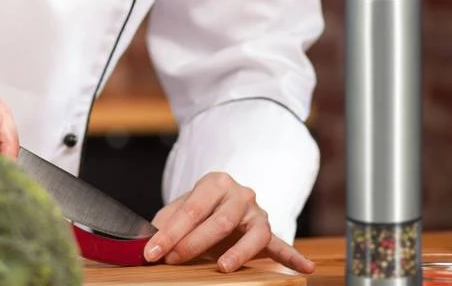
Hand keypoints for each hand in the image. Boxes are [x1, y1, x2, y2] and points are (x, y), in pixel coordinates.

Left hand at [144, 172, 315, 273]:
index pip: (192, 208)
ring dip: (237, 252)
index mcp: (214, 182)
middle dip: (193, 243)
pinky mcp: (268, 231)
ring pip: (251, 233)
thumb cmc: (200, 209)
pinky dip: (293, 257)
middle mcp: (239, 193)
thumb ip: (166, 221)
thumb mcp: (181, 208)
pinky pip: (281, 244)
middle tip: (172, 260)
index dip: (171, 232)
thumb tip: (146, 241)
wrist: (225, 201)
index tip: (153, 251)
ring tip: (222, 267)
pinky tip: (305, 268)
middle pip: (219, 221)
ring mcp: (256, 212)